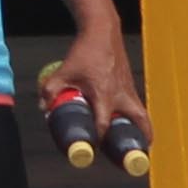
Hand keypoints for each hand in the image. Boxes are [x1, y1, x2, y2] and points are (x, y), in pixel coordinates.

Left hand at [46, 22, 146, 139]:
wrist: (102, 31)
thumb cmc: (85, 52)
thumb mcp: (64, 70)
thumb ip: (51, 89)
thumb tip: (44, 108)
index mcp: (104, 94)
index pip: (103, 125)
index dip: (97, 140)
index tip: (90, 149)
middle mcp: (121, 95)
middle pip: (137, 123)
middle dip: (135, 141)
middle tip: (129, 156)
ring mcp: (129, 89)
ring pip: (141, 115)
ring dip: (143, 131)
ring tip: (140, 146)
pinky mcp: (130, 85)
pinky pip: (138, 106)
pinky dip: (139, 118)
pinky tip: (135, 126)